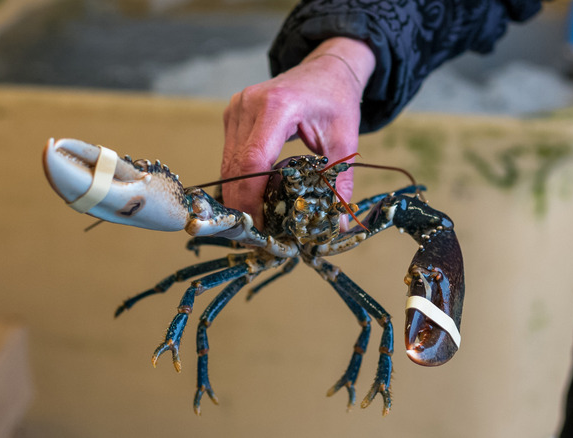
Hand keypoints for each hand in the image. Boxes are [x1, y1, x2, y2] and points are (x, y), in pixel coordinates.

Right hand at [221, 37, 375, 229]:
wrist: (326, 69)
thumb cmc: (335, 100)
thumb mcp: (345, 140)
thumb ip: (341, 181)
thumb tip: (337, 222)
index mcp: (278, 106)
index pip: (253, 161)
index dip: (251, 199)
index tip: (260, 227)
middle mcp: (248, 104)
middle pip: (235, 166)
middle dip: (242, 204)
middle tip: (256, 235)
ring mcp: (236, 108)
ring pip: (228, 164)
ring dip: (238, 194)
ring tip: (255, 221)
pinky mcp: (232, 114)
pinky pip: (230, 155)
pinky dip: (239, 179)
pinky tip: (253, 198)